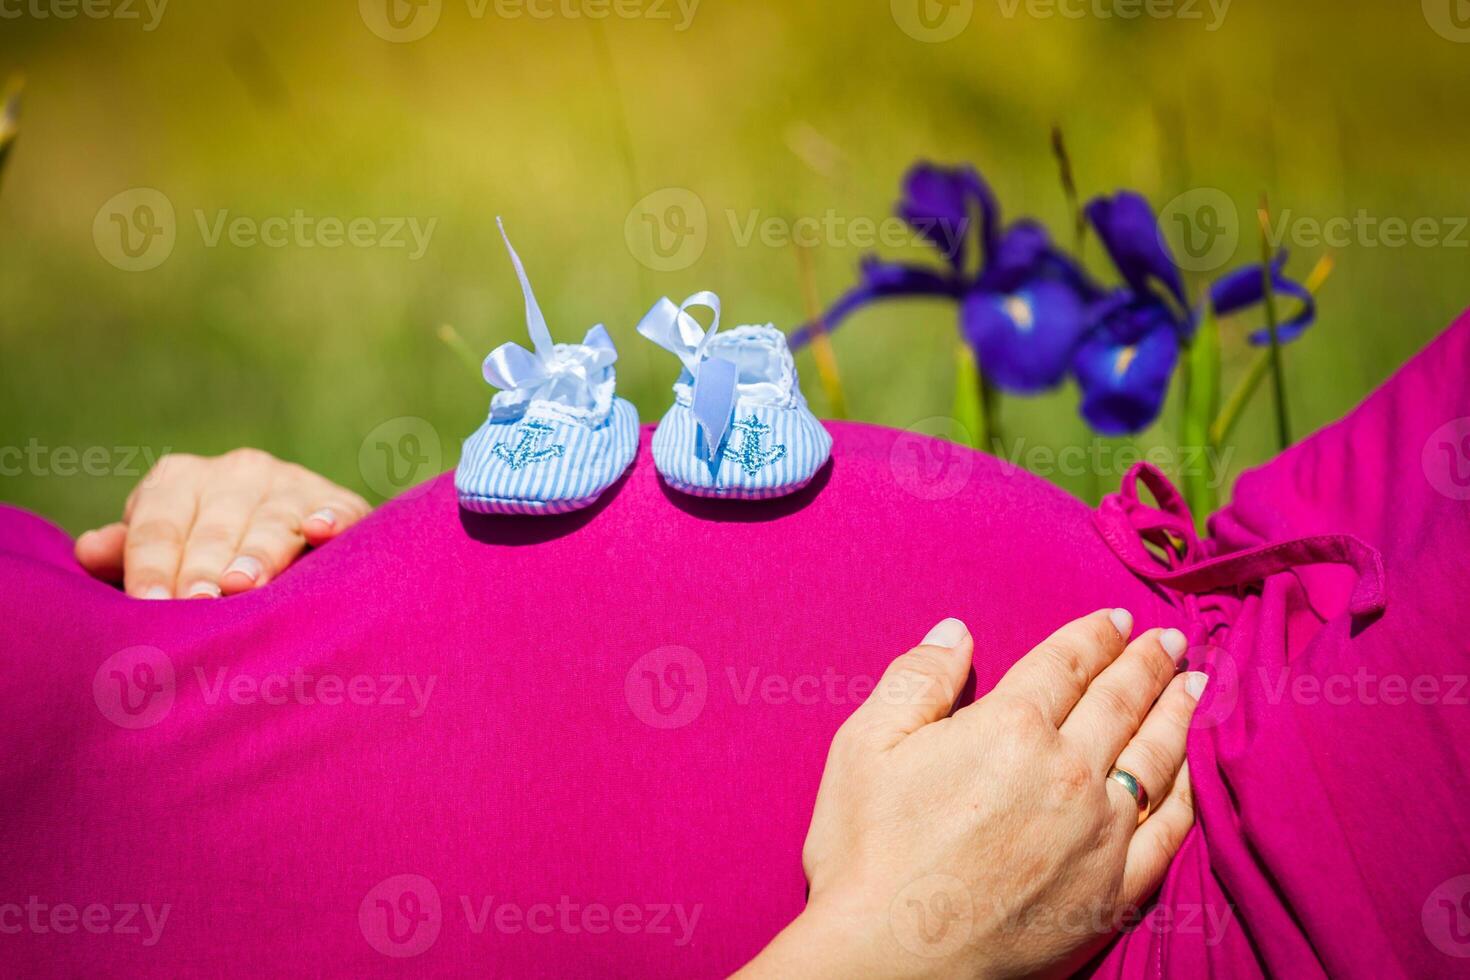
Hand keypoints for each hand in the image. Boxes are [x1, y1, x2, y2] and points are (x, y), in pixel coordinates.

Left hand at [74, 448, 370, 598]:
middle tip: (197, 604)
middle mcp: (237, 471)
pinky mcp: (340, 502)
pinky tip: (321, 532)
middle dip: (204, 566)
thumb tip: (90, 550)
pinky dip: (331, 519)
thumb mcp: (166, 551)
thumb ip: (131, 553)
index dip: (153, 564)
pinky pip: (337, 510)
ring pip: (273, 521)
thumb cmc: (208, 555)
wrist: (292, 534)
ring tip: (242, 585)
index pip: (160, 524)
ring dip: (258, 552)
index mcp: (182, 479)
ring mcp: (292, 482)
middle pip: (215, 525)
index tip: (150, 605)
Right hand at [740, 610, 1205, 978]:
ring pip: (1154, 757)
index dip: (1092, 636)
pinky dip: (1186, 791)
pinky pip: (1170, 830)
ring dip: (1177, 713)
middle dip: (1146, 664)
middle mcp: (1068, 770)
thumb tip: (958, 631)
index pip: (1064, 665)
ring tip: (1194, 685)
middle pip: (1118, 702)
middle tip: (1170, 641)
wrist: (890, 959)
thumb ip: (917, 678)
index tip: (1114, 619)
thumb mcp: (865, 745)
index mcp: (1009, 725)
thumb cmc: (866, 851)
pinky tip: (1190, 771)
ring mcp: (1100, 833)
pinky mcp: (1114, 890)